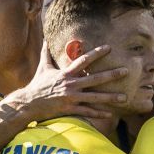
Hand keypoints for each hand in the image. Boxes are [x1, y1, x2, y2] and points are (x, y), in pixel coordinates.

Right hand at [6, 44, 127, 122]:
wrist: (27, 104)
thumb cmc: (36, 85)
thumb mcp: (42, 68)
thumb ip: (46, 53)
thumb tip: (46, 39)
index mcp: (66, 73)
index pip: (84, 60)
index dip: (97, 53)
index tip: (109, 48)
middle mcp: (70, 85)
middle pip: (95, 79)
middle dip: (111, 75)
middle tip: (126, 71)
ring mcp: (71, 98)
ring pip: (95, 97)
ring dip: (110, 97)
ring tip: (124, 97)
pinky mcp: (69, 110)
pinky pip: (87, 112)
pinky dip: (98, 114)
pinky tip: (110, 114)